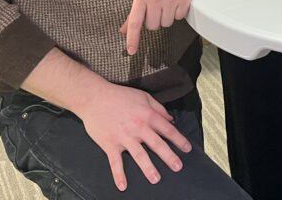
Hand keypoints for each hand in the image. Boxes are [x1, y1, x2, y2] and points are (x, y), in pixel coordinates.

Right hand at [75, 80, 191, 190]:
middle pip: (157, 144)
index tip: (187, 149)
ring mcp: (124, 137)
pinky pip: (115, 162)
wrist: (94, 98)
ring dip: (148, 168)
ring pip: (139, 155)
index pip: (167, 130)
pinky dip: (118, 175)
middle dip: (169, 156)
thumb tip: (171, 119)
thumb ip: (158, 108)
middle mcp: (138, 127)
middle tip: (178, 167)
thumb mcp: (143, 96)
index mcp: (147, 115)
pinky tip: (123, 186)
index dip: (179, 140)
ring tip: (156, 179)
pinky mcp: (110, 144)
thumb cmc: (120, 96)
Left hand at [120, 0, 200, 54]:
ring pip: (167, 23)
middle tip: (158, 7)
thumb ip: (134, 11)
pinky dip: (179, 12)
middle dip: (155, 20)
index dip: (132, 38)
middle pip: (153, 26)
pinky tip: (178, 0)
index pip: (135, 22)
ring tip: (169, 2)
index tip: (132, 50)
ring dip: (168, 16)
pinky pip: (180, 17)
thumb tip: (124, 30)